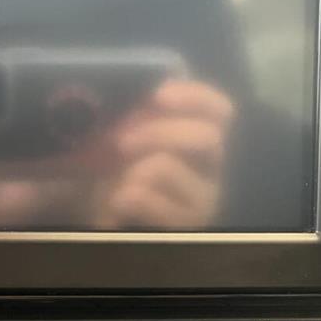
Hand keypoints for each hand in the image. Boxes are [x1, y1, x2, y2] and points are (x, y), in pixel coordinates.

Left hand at [97, 79, 233, 228]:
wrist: (100, 220)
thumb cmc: (115, 173)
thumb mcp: (123, 136)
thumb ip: (136, 113)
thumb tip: (136, 92)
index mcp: (199, 142)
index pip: (220, 111)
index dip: (194, 97)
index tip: (158, 95)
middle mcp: (210, 171)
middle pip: (208, 137)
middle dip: (159, 131)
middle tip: (121, 141)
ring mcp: (200, 202)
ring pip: (167, 165)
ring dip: (131, 166)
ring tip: (116, 181)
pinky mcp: (180, 227)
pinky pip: (148, 198)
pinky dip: (123, 195)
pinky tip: (116, 202)